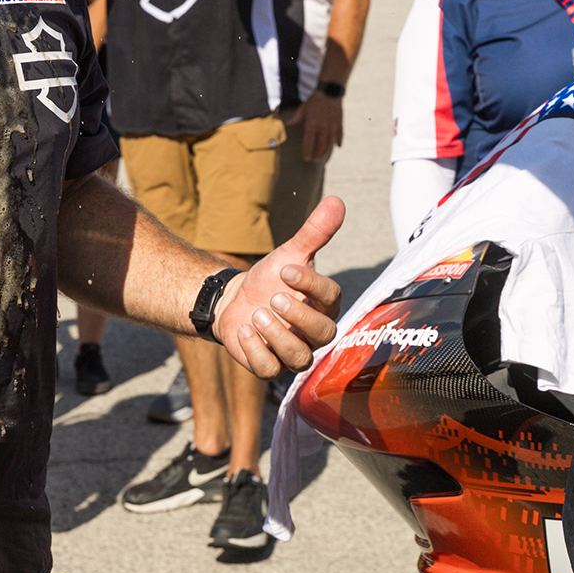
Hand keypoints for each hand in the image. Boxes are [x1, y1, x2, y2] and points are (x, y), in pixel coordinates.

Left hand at [216, 197, 343, 378]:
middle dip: (299, 316)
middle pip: (323, 334)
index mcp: (324, 304)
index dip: (312, 285)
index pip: (331, 298)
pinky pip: (270, 371)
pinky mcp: (269, 366)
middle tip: (274, 298)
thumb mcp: (289, 254)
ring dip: (278, 337)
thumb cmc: (270, 278)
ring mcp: (292, 351)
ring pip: (299, 358)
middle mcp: (313, 332)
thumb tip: (337, 201)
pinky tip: (244, 330)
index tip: (287, 270)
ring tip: (257, 314)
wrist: (236, 299)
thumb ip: (314, 232)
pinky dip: (256, 351)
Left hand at [291, 92, 343, 163]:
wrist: (329, 91)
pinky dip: (339, 142)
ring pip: (329, 144)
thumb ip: (296, 119)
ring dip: (326, 152)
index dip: (307, 152)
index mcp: (312, 125)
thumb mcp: (303, 109)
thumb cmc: (314, 100)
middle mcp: (322, 128)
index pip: (308, 143)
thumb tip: (287, 125)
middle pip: (320, 146)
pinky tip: (338, 146)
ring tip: (322, 156)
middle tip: (313, 160)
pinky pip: (340, 136)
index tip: (306, 158)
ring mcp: (332, 126)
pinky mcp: (339, 123)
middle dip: (317, 155)